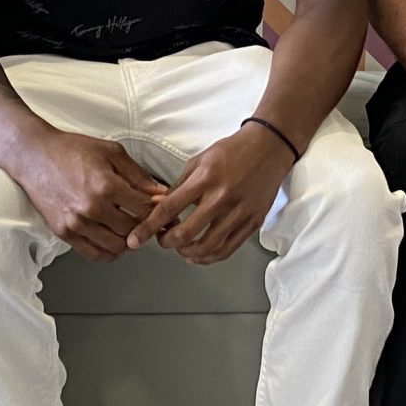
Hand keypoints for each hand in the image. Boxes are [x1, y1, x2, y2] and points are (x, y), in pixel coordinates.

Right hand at [14, 130, 165, 263]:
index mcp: (106, 186)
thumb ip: (138, 175)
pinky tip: (112, 239)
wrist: (33, 155)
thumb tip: (160, 193)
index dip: (156, 209)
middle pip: (133, 230)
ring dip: (127, 240)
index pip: (144, 209)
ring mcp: (76, 223)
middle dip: (143, 224)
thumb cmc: (71, 149)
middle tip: (143, 217)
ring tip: (127, 227)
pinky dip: (108, 251)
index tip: (157, 207)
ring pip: (117, 247)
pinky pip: (94, 254)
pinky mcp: (63, 232)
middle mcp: (92, 208)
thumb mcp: (111, 152)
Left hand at [128, 127, 296, 265]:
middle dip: (167, 242)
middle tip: (161, 240)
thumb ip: (179, 186)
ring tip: (180, 248)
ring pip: (207, 247)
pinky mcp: (253, 223)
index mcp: (205, 178)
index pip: (169, 209)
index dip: (148, 227)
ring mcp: (240, 212)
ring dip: (187, 253)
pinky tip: (199, 254)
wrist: (270, 148)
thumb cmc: (233, 151)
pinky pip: (227, 249)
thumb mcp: (199, 160)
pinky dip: (209, 257)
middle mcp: (222, 197)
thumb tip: (159, 207)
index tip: (135, 239)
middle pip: (186, 234)